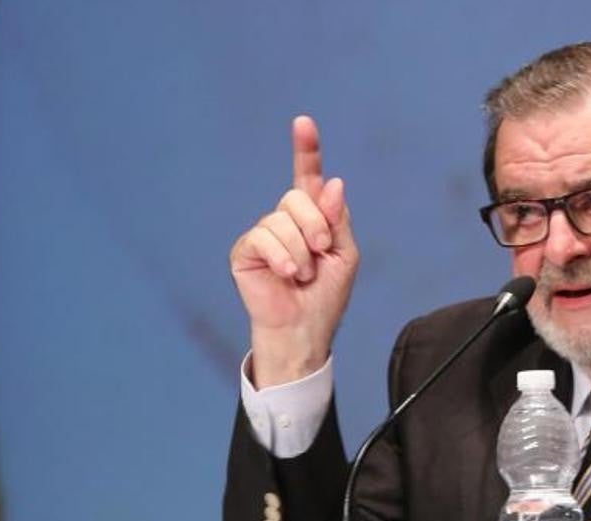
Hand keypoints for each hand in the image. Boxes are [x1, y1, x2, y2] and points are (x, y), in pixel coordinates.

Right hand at [229, 115, 359, 387]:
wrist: (305, 328)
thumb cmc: (326, 295)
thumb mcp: (344, 254)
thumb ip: (337, 219)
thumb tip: (333, 182)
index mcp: (312, 218)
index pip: (307, 178)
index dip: (306, 150)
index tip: (303, 123)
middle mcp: (285, 220)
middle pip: (297, 197)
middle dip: (316, 226)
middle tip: (321, 253)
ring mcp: (263, 233)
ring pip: (282, 219)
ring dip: (302, 251)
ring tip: (302, 275)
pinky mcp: (246, 250)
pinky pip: (264, 236)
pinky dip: (283, 257)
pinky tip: (288, 275)